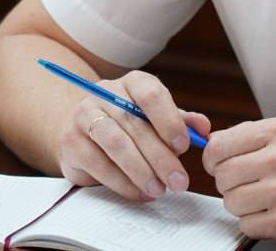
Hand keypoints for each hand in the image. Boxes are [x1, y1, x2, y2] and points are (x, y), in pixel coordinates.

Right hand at [53, 70, 211, 201]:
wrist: (81, 129)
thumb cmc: (128, 123)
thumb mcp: (156, 117)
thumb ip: (180, 121)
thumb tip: (204, 129)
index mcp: (133, 82)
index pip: (151, 94)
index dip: (169, 121)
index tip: (183, 147)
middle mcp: (106, 93)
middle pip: (136, 125)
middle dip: (161, 157)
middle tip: (178, 181)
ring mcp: (84, 116)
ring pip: (116, 144)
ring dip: (140, 171)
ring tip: (159, 190)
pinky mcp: (71, 142)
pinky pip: (98, 164)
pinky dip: (122, 182)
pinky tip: (139, 192)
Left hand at [203, 117, 275, 248]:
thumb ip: (259, 136)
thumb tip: (219, 143)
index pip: (220, 145)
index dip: (214, 158)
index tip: (219, 164)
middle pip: (222, 175)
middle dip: (231, 183)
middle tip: (250, 185)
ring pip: (231, 202)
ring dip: (245, 206)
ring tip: (269, 200)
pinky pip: (247, 226)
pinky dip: (258, 224)